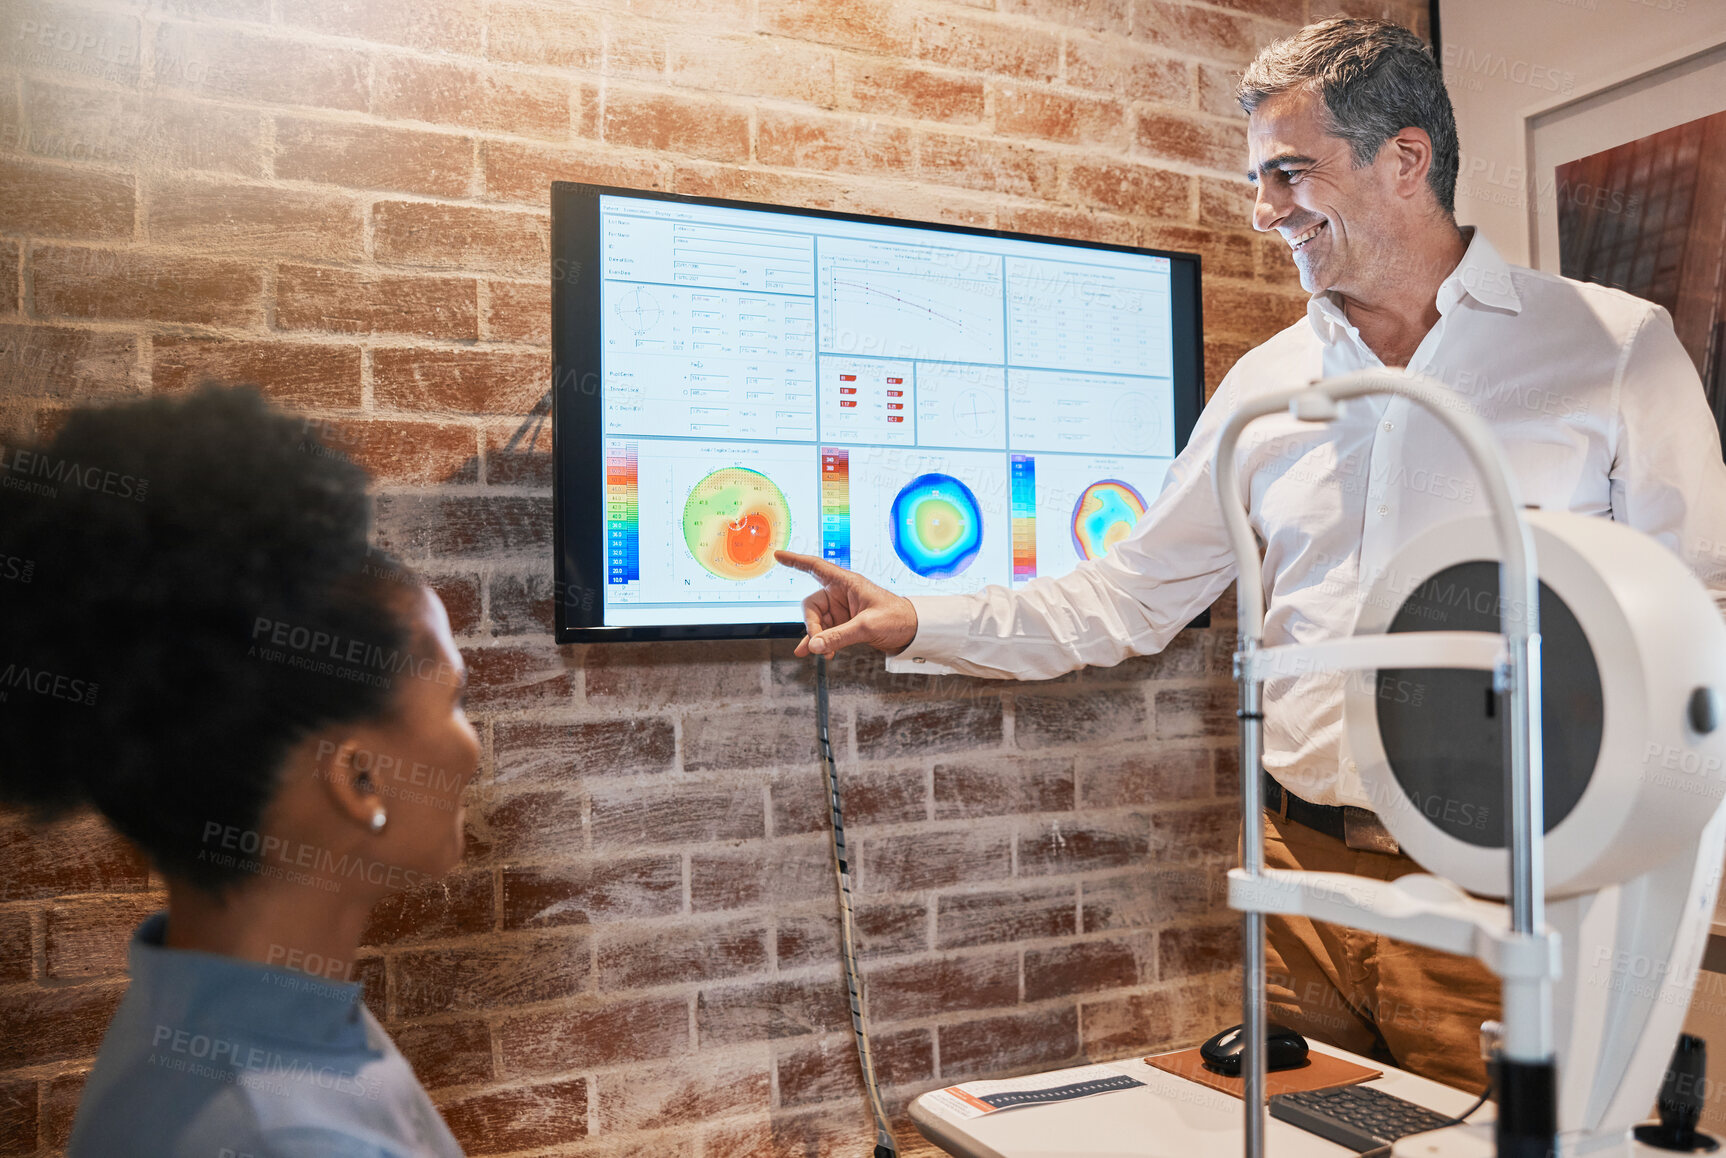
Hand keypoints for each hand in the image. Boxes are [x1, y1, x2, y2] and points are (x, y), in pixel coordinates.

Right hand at [773, 550, 918, 657]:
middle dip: (812, 625)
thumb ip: (839, 636)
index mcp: (847, 583)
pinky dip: (819, 643)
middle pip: (812, 605)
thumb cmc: (897, 618)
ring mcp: (841, 611)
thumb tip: (814, 646)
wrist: (913, 632)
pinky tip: (811, 652)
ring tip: (820, 654)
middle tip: (818, 643)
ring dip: (816, 638)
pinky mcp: (844, 625)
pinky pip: (825, 633)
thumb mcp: (868, 626)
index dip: (796, 561)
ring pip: (817, 622)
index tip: (779, 555)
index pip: (816, 567)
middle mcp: (841, 594)